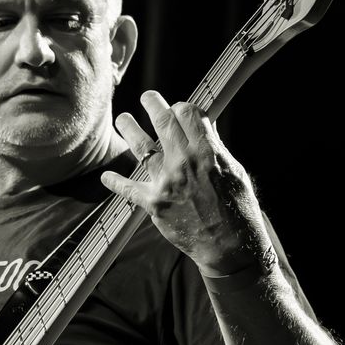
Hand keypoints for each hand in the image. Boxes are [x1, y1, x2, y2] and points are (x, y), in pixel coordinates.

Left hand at [101, 90, 275, 275]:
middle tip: (147, 97)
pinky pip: (127, 189)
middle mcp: (184, 163)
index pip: (188, 113)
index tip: (180, 110)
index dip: (182, 108)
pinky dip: (114, 182)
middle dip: (152, 104)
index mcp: (208, 152)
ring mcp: (165, 182)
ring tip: (123, 119)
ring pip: (140, 146)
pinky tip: (106, 177)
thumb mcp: (234, 172)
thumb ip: (215, 148)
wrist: (229, 247)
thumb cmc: (238, 210)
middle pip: (162, 122)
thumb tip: (204, 127)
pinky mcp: (153, 204)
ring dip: (129, 128)